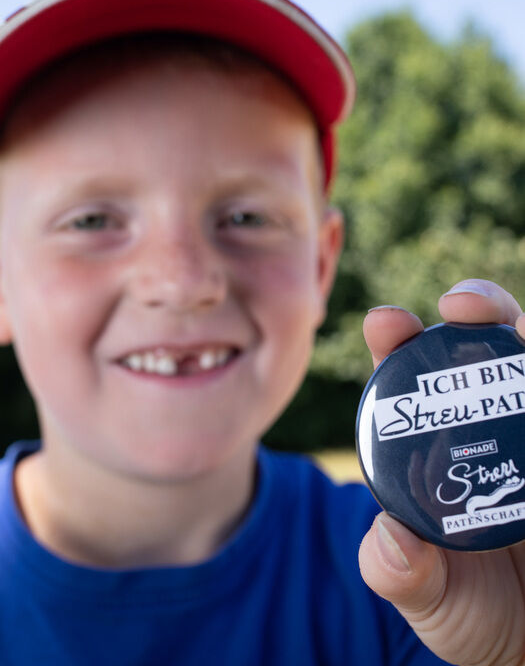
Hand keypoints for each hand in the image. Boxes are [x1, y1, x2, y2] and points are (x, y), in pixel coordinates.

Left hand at [358, 280, 524, 665]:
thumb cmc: (473, 607)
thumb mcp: (431, 598)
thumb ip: (401, 572)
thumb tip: (388, 540)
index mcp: (433, 448)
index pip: (409, 383)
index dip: (394, 343)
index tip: (385, 321)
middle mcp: (486, 429)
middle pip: (481, 351)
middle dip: (474, 311)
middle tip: (462, 302)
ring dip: (522, 331)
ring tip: (513, 322)